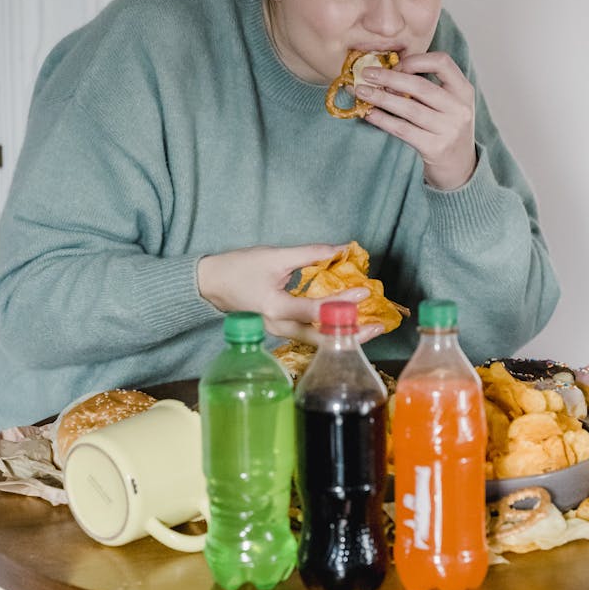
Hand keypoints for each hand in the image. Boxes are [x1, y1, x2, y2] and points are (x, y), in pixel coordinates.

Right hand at [196, 244, 383, 343]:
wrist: (211, 284)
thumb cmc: (239, 268)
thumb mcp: (275, 256)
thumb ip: (309, 254)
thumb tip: (341, 249)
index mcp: (275, 308)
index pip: (316, 309)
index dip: (343, 301)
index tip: (364, 292)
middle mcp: (278, 326)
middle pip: (320, 337)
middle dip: (351, 334)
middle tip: (378, 327)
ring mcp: (279, 332)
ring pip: (316, 340)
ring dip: (343, 335)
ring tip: (368, 328)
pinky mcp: (281, 330)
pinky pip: (309, 335)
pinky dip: (330, 330)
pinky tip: (347, 324)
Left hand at [355, 51, 477, 190]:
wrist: (459, 166)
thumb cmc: (446, 128)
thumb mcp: (449, 103)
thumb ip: (428, 86)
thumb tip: (385, 71)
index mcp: (464, 90)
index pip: (442, 62)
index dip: (416, 60)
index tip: (395, 64)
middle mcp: (460, 108)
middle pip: (420, 86)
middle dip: (389, 77)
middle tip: (366, 73)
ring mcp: (449, 129)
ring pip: (409, 108)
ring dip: (381, 98)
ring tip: (361, 91)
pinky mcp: (436, 148)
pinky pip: (403, 129)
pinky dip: (383, 120)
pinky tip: (369, 114)